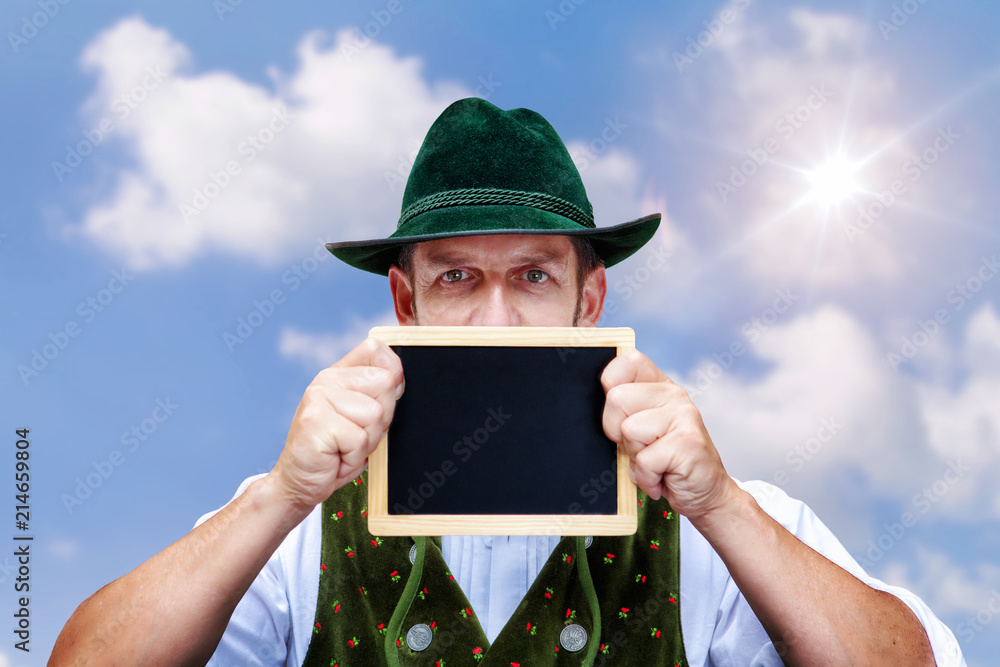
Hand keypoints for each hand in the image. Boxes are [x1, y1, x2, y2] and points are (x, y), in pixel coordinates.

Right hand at [268, 337, 403, 511]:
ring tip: (346, 447)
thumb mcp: (361, 418)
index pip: (375, 348)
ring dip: (368, 440)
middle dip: (382, 418)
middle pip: (385, 383)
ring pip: (376, 414)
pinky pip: (359, 439)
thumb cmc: (334, 451)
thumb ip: (376, 395)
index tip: (383, 399)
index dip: (392, 372)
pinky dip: (354, 457)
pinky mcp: (316, 422)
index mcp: (338, 374)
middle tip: (358, 434)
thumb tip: (398, 380)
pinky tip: (337, 457)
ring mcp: (319, 398)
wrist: (298, 481)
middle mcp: (326, 380)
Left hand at [601, 348, 738, 522]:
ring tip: (654, 462)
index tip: (621, 414)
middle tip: (639, 447)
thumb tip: (589, 401)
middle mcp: (674, 394)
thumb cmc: (665, 462)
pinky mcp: (688, 442)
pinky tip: (662, 478)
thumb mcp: (640, 431)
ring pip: (628, 430)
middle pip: (616, 398)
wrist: (705, 493)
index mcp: (659, 386)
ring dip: (634, 457)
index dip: (611, 387)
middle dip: (616, 432)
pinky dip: (647, 478)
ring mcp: (684, 415)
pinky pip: (644, 460)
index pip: (627, 361)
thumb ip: (623, 411)